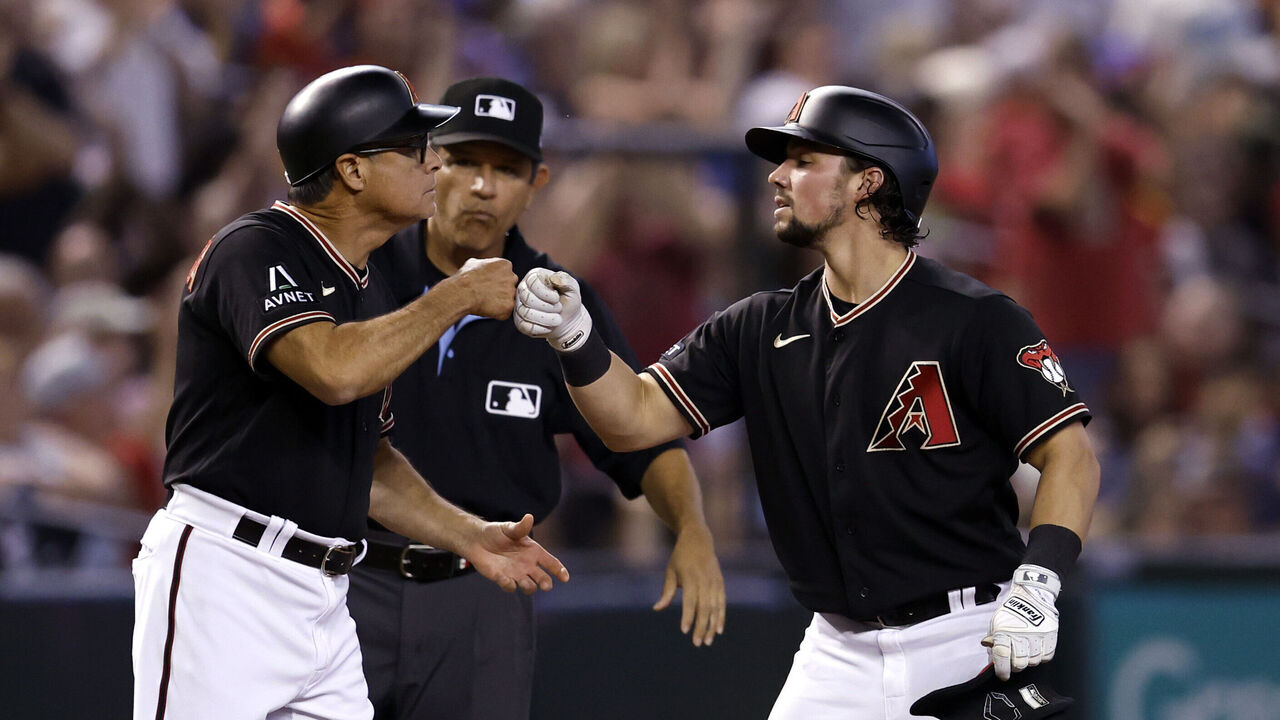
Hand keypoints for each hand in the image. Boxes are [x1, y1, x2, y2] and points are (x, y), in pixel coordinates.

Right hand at [452, 257, 515, 318]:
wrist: (463, 292)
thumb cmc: (465, 277)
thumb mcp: (473, 263)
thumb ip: (484, 264)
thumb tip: (481, 266)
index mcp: (505, 265)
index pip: (506, 274)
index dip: (497, 281)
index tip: (488, 285)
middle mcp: (512, 277)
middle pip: (510, 286)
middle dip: (501, 291)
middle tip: (487, 294)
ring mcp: (511, 292)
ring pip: (508, 299)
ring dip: (499, 302)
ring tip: (485, 301)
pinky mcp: (509, 306)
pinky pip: (505, 311)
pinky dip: (497, 313)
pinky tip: (486, 309)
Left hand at [462, 514, 569, 594]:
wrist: (477, 540)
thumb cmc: (497, 533)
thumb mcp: (509, 528)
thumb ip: (520, 527)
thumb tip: (529, 517)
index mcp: (534, 552)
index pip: (551, 563)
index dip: (560, 570)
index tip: (565, 578)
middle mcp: (528, 565)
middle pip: (543, 578)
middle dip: (546, 583)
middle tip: (546, 585)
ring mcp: (516, 574)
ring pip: (529, 587)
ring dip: (529, 587)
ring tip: (526, 584)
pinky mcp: (502, 579)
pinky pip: (509, 586)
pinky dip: (509, 585)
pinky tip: (506, 580)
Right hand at [514, 268, 592, 351]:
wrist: (569, 321)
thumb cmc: (569, 301)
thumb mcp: (572, 288)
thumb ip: (565, 280)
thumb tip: (554, 278)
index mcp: (534, 276)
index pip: (532, 282)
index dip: (546, 293)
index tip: (557, 298)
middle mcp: (523, 289)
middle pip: (527, 298)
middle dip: (547, 306)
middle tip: (559, 308)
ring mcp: (519, 306)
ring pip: (526, 313)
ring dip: (547, 318)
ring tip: (558, 319)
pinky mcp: (520, 323)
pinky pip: (526, 327)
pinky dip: (542, 328)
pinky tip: (550, 327)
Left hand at [653, 524, 725, 646]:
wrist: (698, 539)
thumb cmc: (680, 558)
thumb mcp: (670, 572)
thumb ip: (667, 592)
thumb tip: (657, 608)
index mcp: (690, 577)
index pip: (690, 601)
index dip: (688, 616)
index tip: (684, 631)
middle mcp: (705, 580)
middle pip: (704, 608)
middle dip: (701, 627)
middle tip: (697, 643)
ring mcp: (715, 582)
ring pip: (715, 608)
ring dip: (712, 626)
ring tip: (708, 641)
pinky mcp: (720, 583)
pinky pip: (722, 603)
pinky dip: (721, 617)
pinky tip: (718, 630)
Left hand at [982, 564, 1060, 680]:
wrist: (1031, 595)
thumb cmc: (1012, 610)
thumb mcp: (996, 623)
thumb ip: (994, 642)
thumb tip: (992, 659)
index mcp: (1004, 632)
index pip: (1001, 655)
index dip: (1001, 669)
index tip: (1003, 675)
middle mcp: (1021, 635)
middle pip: (1019, 663)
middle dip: (1015, 665)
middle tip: (1013, 660)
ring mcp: (1037, 636)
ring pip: (1033, 662)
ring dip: (1028, 660)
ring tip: (1025, 650)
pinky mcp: (1050, 637)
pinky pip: (1046, 657)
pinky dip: (1040, 656)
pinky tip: (1036, 648)